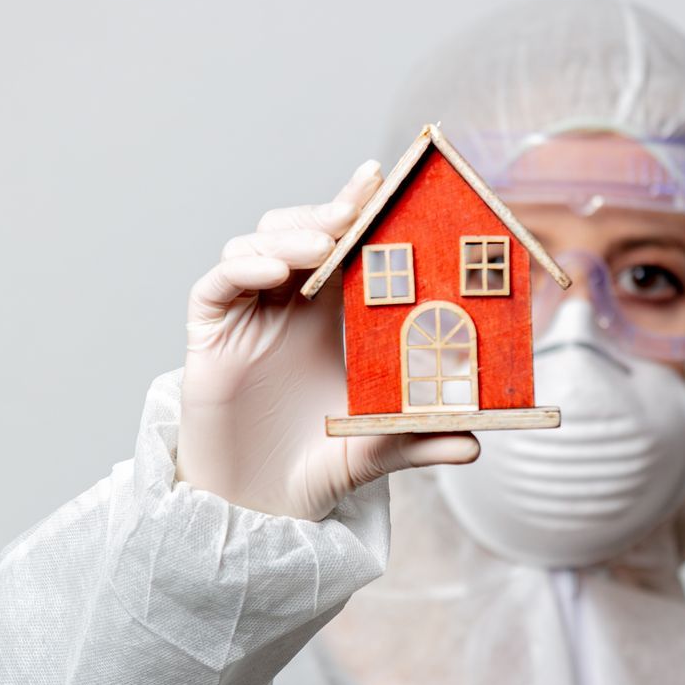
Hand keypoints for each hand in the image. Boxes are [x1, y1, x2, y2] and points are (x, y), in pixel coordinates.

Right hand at [176, 161, 479, 519]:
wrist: (260, 507)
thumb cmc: (315, 466)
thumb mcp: (375, 452)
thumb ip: (419, 441)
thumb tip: (475, 445)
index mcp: (331, 318)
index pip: (343, 247)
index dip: (357, 210)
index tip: (382, 178)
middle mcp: (287, 308)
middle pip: (298, 231)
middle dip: (325, 212)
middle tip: (354, 207)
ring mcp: (246, 318)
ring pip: (256, 246)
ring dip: (288, 235)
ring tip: (320, 243)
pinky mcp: (209, 337)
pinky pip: (216, 285)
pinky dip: (243, 268)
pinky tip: (274, 272)